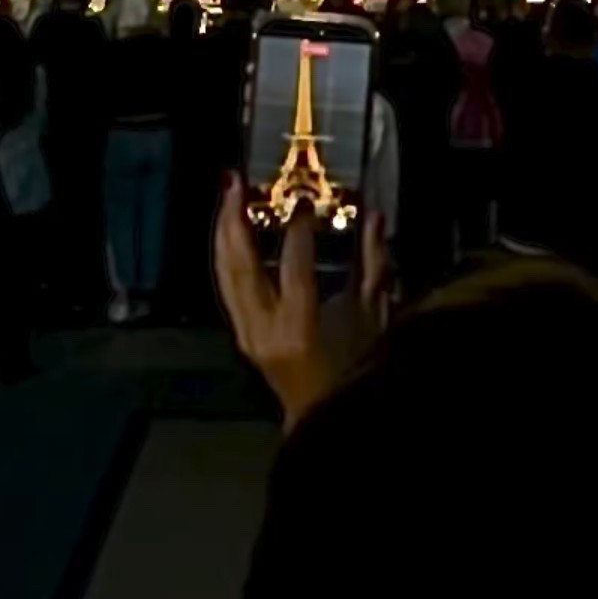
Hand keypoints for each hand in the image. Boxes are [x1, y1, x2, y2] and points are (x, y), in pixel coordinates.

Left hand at [214, 173, 388, 427]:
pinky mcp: (240, 332)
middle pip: (241, 265)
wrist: (322, 417)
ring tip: (227, 195)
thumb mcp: (372, 318)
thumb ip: (374, 264)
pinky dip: (225, 253)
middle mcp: (263, 328)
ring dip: (223, 231)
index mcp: (299, 327)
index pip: (293, 267)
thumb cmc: (356, 370)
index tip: (302, 199)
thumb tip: (373, 216)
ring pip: (224, 273)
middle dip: (235, 219)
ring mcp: (246, 332)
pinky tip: (229, 230)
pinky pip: (225, 285)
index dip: (297, 231)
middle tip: (235, 181)